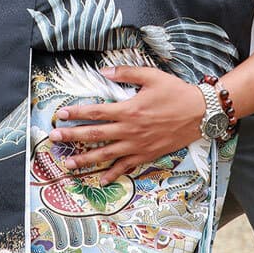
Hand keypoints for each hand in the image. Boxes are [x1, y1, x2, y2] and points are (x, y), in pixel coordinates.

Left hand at [49, 65, 204, 183]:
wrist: (199, 113)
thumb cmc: (175, 92)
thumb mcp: (151, 76)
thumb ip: (125, 73)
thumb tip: (102, 71)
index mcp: (128, 109)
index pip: (96, 112)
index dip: (76, 113)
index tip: (60, 114)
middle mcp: (129, 130)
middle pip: (95, 135)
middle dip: (72, 136)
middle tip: (54, 138)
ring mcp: (137, 145)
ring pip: (106, 155)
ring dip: (85, 160)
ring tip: (68, 164)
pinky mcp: (146, 155)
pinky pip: (126, 167)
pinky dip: (113, 175)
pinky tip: (100, 180)